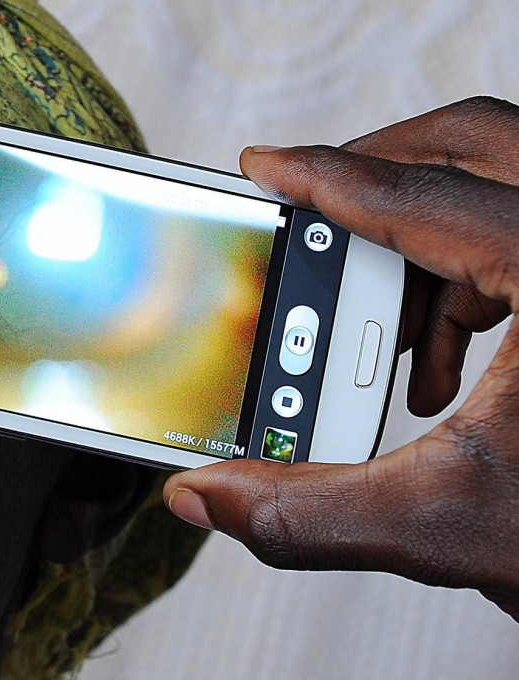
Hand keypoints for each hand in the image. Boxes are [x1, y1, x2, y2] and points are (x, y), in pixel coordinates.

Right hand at [163, 96, 518, 620]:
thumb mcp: (447, 524)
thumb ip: (310, 511)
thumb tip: (210, 495)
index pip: (425, 197)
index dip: (326, 180)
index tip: (267, 167)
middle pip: (480, 147)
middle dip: (381, 175)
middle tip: (316, 210)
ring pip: (500, 191)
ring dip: (422, 250)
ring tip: (382, 337)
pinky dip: (467, 282)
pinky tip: (441, 368)